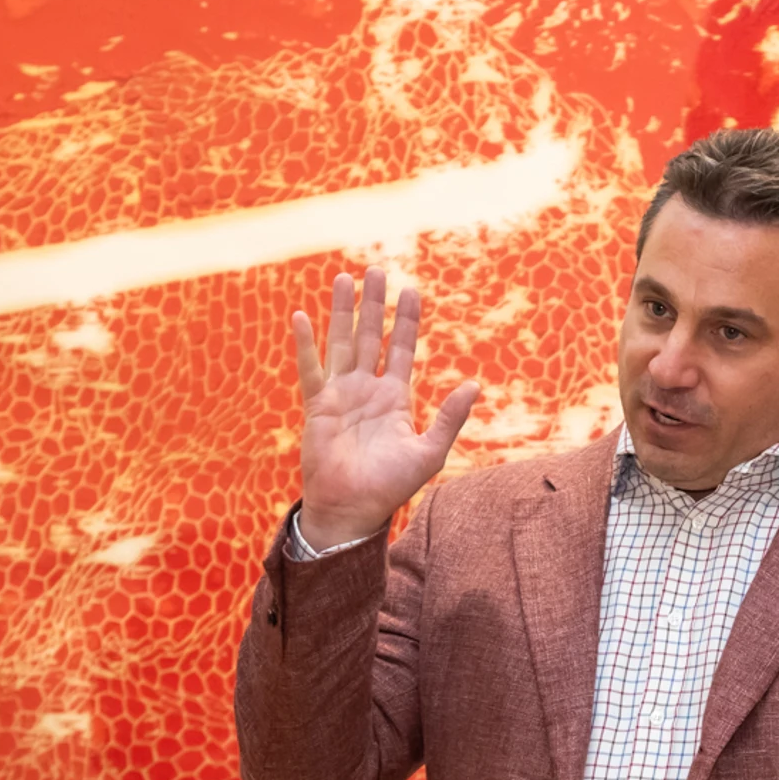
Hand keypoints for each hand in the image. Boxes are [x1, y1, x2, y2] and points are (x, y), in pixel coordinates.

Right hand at [292, 268, 480, 547]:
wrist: (353, 510)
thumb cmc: (391, 486)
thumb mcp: (429, 451)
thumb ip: (450, 418)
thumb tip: (476, 385)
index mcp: (396, 398)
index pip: (401, 348)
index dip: (405, 320)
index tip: (410, 289)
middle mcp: (367, 389)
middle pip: (370, 336)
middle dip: (374, 304)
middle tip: (376, 270)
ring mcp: (341, 395)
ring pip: (341, 342)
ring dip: (342, 311)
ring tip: (344, 277)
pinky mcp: (317, 406)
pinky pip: (310, 369)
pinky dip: (305, 344)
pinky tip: (302, 316)